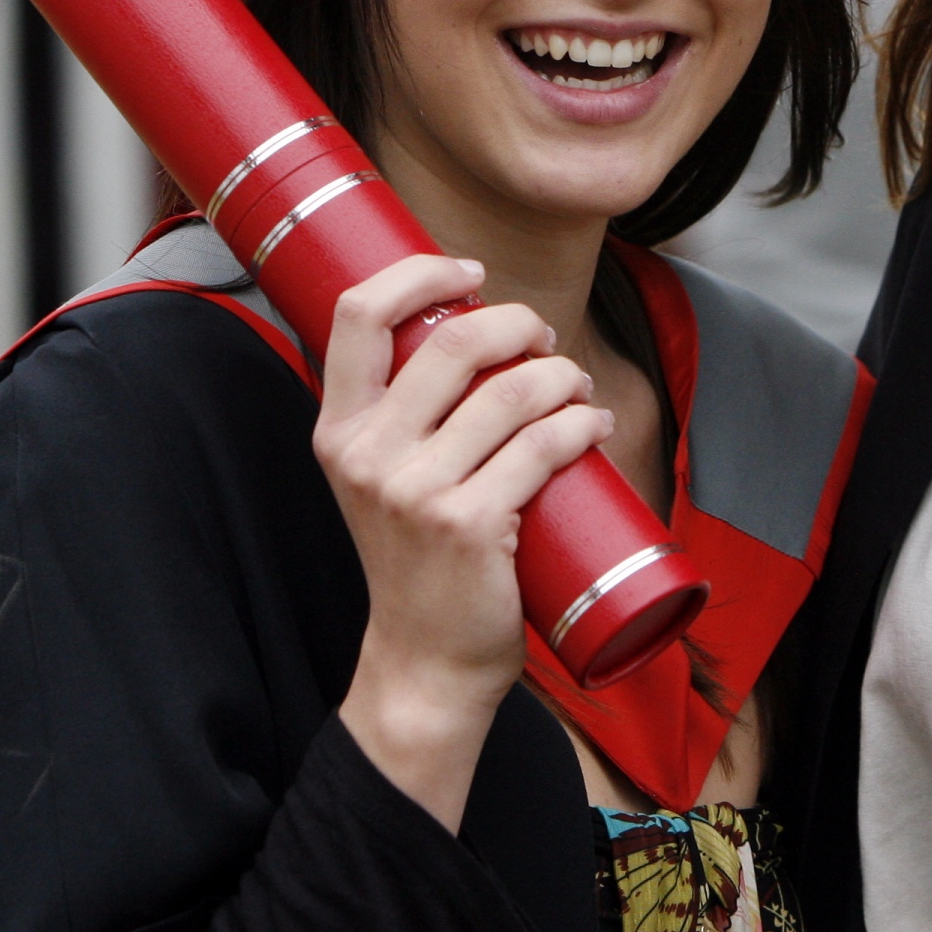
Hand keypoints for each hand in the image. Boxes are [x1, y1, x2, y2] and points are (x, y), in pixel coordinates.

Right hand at [315, 254, 611, 824]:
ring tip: (577, 387)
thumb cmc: (415, 559)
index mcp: (338, 430)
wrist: (423, 660)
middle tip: (545, 341)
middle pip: (453, 338)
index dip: (420, 272)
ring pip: (512, 391)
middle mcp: (368, 454)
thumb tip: (466, 326)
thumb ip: (400, 414)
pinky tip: (593, 423)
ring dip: (563, 375)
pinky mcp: (469, 525)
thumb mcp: (378, 479)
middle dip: (519, 322)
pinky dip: (581, 424)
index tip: (470, 271)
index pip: (357, 313)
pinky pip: (542, 447)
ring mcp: (417, 491)